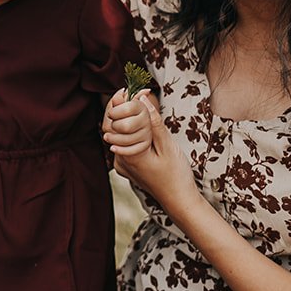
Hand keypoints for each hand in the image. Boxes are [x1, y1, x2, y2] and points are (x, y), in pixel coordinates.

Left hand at [103, 89, 197, 204]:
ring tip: (140, 105)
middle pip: (112, 127)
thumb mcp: (168, 146)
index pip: (114, 122)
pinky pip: (123, 145)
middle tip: (136, 94)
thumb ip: (154, 123)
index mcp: (129, 153)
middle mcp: (120, 160)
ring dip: (126, 120)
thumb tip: (143, 99)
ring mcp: (122, 165)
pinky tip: (142, 125)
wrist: (178, 201)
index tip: (129, 90)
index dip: (119, 103)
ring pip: (117, 136)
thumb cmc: (176, 175)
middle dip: (122, 109)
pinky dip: (130, 133)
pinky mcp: (127, 167)